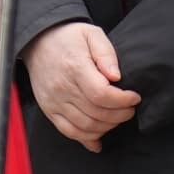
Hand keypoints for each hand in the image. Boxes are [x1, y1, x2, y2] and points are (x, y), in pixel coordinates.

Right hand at [25, 22, 140, 150]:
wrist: (38, 42)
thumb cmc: (69, 38)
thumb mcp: (92, 34)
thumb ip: (106, 54)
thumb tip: (116, 76)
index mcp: (75, 68)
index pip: (101, 95)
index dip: (122, 100)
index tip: (134, 97)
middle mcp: (62, 88)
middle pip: (96, 113)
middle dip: (120, 115)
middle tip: (130, 109)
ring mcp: (54, 102)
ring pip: (85, 126)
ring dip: (107, 127)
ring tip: (118, 119)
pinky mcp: (49, 110)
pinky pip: (69, 132)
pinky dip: (86, 139)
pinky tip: (99, 138)